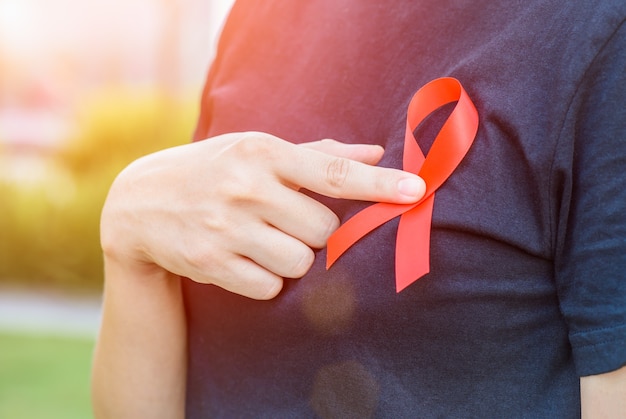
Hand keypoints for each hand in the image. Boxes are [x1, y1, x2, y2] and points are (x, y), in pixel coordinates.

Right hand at [100, 132, 424, 298]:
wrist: (140, 204)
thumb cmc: (213, 171)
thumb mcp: (256, 150)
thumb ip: (317, 155)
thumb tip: (375, 153)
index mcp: (262, 152)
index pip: (332, 172)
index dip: (378, 185)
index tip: (417, 191)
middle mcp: (245, 188)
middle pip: (323, 229)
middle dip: (317, 232)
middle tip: (288, 221)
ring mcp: (226, 228)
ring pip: (299, 261)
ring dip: (291, 257)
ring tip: (263, 239)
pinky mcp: (211, 264)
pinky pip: (269, 285)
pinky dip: (267, 278)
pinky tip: (245, 258)